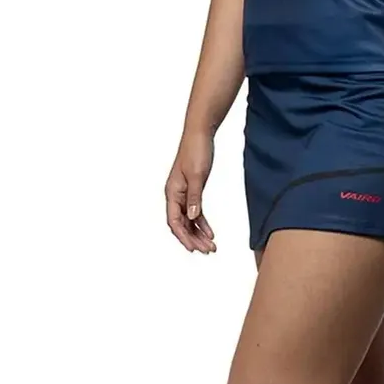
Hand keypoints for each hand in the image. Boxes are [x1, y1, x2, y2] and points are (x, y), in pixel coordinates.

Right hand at [165, 130, 216, 253]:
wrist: (201, 133)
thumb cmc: (196, 150)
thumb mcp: (197, 174)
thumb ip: (195, 196)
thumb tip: (193, 217)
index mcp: (172, 192)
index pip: (174, 221)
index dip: (184, 237)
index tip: (195, 249)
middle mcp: (175, 195)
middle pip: (182, 224)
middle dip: (193, 239)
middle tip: (208, 251)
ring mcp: (184, 193)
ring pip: (189, 220)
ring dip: (198, 233)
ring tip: (211, 246)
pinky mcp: (193, 189)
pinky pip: (195, 211)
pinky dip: (202, 222)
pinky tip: (210, 232)